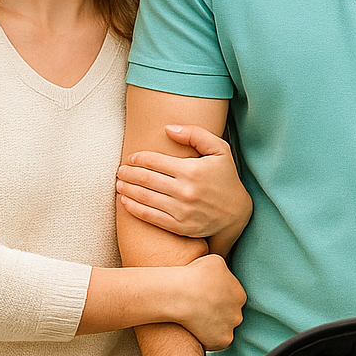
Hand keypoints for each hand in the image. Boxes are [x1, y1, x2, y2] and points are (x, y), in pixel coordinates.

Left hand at [116, 125, 252, 244]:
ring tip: (119, 184)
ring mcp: (182, 211)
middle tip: (120, 171)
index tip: (131, 158)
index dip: (138, 158)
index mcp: (192, 170)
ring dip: (127, 190)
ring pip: (145, 198)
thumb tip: (167, 129)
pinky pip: (150, 217)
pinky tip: (125, 202)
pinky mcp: (180, 227)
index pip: (155, 161)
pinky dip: (134, 209)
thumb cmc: (225, 177)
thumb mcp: (219, 149)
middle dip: (128, 174)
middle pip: (146, 179)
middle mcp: (186, 191)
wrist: (236, 213)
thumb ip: (195, 134)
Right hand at [173, 254, 245, 349]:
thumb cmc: (194, 274)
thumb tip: (222, 275)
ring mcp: (231, 328)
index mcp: (240, 294)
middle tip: (200, 310)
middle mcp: (239, 312)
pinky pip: (216, 342)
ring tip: (196, 321)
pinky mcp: (222, 342)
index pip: (233, 299)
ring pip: (223, 328)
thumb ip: (224, 271)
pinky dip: (207, 338)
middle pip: (230, 315)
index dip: (218, 299)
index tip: (206, 298)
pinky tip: (195, 331)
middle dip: (218, 313)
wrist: (180, 294)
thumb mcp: (215, 261)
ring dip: (213, 327)